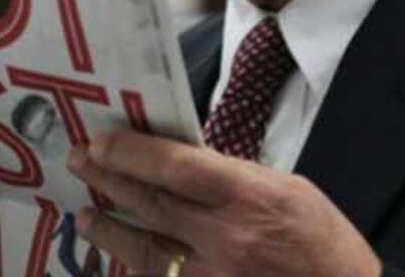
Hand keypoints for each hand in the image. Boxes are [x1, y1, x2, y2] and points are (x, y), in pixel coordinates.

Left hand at [66, 130, 381, 276]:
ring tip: (86, 214)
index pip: (174, 166)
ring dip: (110, 230)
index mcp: (247, 197)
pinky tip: (120, 259)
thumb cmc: (324, 242)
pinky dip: (138, 269)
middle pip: (150, 204)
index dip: (131, 152)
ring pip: (145, 251)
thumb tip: (186, 165)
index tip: (101, 141)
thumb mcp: (288, 190)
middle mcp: (224, 238)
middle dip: (109, 180)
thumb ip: (235, 177)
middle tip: (80, 162)